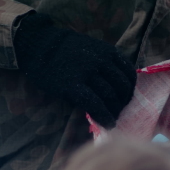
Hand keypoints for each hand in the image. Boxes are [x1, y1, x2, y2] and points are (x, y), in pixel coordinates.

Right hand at [14, 13, 135, 127]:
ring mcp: (87, 73)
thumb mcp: (91, 48)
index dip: (130, 89)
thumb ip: (106, 63)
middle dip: (122, 103)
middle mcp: (101, 61)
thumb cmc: (65, 50)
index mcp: (108, 51)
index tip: (125, 98)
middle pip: (121, 88)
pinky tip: (108, 124)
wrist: (39, 45)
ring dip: (114, 111)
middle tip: (117, 111)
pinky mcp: (73, 86)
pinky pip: (95, 104)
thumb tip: (117, 88)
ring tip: (112, 118)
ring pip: (110, 97)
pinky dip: (104, 116)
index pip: (129, 74)